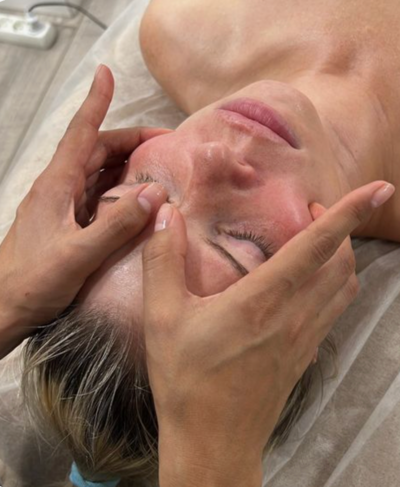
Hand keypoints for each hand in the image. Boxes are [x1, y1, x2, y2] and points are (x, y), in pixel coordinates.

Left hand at [0, 65, 168, 353]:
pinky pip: (98, 197)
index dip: (94, 103)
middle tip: (165, 144)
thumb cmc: (32, 281)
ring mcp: (63, 207)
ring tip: (158, 167)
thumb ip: (116, 225)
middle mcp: (60, 189)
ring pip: (97, 173)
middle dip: (128, 141)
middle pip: (95, 151)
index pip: (81, 134)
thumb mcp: (78, 254)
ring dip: (124, 164)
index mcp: (57, 185)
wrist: (3, 309)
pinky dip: (119, 190)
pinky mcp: (68, 224)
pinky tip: (136, 199)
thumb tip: (155, 193)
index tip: (105, 74)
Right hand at [141, 181, 393, 485]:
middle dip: (341, 229)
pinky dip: (336, 286)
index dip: (350, 213)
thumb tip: (165, 214)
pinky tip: (312, 286)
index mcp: (262, 300)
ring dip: (342, 257)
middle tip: (314, 212)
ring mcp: (305, 339)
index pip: (317, 247)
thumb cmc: (187, 382)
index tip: (377, 189)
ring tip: (319, 242)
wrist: (213, 443)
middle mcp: (293, 316)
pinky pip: (334, 312)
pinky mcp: (304, 356)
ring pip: (344, 288)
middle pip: (341, 263)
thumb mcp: (162, 317)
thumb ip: (163, 260)